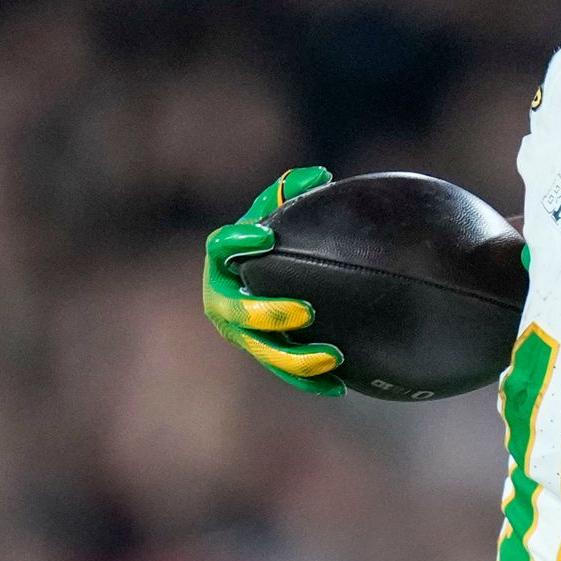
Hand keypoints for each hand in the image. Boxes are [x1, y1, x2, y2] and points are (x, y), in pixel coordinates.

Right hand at [201, 168, 342, 394]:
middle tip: (307, 310)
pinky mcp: (264, 355)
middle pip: (238, 312)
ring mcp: (241, 333)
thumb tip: (322, 175)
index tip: (266, 234)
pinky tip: (340, 385)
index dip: (238, 241)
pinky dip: (311, 381)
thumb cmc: (270, 241)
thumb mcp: (273, 214)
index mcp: (221, 262)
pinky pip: (286, 374)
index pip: (220, 247)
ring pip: (264, 352)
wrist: (266, 279)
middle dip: (269, 313)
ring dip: (297, 358)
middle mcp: (223, 300)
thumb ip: (291, 192)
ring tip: (334, 356)